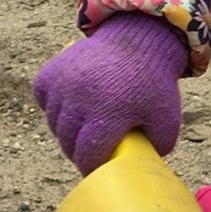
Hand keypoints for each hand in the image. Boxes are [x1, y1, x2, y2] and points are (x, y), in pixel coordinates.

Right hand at [32, 12, 188, 174]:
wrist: (139, 40)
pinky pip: (44, 100)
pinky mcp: (51, 71)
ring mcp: (63, 82)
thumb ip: (155, 150)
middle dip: (79, 152)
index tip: (99, 170)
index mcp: (109, 112)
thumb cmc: (154, 85)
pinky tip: (71, 108)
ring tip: (84, 129)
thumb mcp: (166, 120)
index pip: (87, 155)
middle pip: (68, 143)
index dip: (92, 168)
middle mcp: (80, 97)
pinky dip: (53, 108)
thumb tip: (137, 171)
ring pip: (54, 124)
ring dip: (67, 132)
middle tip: (92, 151)